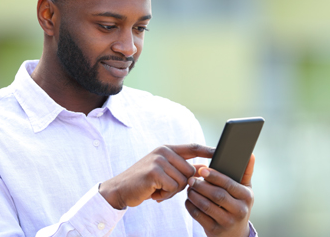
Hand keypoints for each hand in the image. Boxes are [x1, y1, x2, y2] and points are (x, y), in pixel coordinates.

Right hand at [99, 144, 213, 208]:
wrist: (121, 189)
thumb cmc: (145, 182)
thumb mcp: (164, 172)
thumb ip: (182, 169)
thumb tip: (203, 169)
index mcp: (166, 149)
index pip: (192, 147)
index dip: (208, 150)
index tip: (221, 151)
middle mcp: (163, 151)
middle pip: (190, 171)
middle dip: (181, 184)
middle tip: (164, 186)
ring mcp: (158, 160)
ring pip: (183, 181)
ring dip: (172, 191)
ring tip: (157, 189)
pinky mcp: (154, 172)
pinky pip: (173, 187)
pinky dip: (165, 194)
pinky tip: (154, 192)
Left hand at [185, 154, 254, 236]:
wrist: (235, 234)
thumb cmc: (238, 204)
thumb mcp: (245, 189)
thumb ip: (246, 171)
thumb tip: (250, 154)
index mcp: (246, 197)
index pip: (229, 184)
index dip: (214, 176)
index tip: (202, 169)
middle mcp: (239, 211)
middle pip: (217, 195)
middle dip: (201, 186)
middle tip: (191, 179)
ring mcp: (227, 222)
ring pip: (206, 206)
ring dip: (194, 195)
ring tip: (189, 188)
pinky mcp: (215, 230)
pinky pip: (199, 216)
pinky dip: (191, 206)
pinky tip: (188, 200)